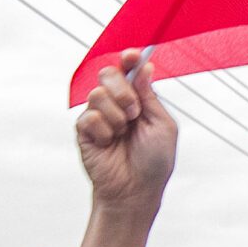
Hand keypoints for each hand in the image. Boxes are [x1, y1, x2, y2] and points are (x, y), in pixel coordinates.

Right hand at [73, 50, 177, 214]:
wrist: (135, 190)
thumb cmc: (154, 162)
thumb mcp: (163, 125)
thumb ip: (150, 96)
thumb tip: (145, 67)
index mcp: (137, 99)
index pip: (129, 70)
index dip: (129, 59)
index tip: (133, 56)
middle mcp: (117, 104)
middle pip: (108, 73)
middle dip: (122, 90)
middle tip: (133, 112)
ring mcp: (99, 116)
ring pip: (97, 94)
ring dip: (116, 115)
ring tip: (123, 133)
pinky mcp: (84, 131)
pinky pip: (89, 116)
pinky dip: (104, 131)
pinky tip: (109, 144)